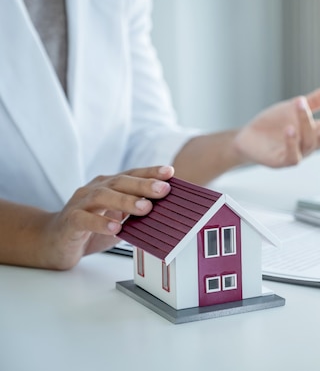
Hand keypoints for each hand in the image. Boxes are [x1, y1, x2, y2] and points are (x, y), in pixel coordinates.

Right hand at [38, 165, 173, 268]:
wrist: (54, 242)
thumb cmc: (91, 228)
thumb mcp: (119, 219)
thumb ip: (137, 215)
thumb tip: (166, 214)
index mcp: (109, 186)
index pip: (132, 174)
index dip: (150, 172)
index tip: (170, 172)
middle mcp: (94, 189)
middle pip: (120, 182)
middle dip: (143, 185)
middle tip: (163, 190)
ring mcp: (80, 203)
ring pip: (102, 197)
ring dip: (126, 201)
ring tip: (145, 208)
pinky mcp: (69, 221)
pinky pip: (84, 219)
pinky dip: (100, 222)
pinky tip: (115, 227)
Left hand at [233, 85, 319, 167]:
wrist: (247, 138)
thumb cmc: (272, 125)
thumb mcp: (294, 108)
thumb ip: (315, 101)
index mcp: (316, 132)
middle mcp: (310, 145)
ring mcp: (297, 154)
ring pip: (309, 142)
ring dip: (306, 122)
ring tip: (300, 103)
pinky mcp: (281, 161)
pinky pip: (291, 155)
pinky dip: (291, 142)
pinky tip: (290, 128)